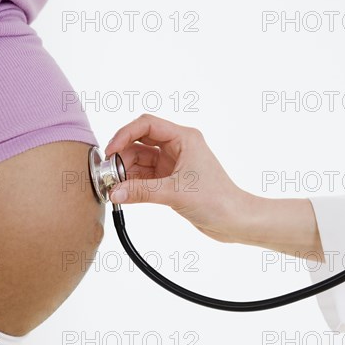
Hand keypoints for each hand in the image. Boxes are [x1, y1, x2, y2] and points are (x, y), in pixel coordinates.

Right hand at [104, 114, 254, 242]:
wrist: (235, 220)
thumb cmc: (217, 200)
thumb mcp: (175, 193)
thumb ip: (141, 192)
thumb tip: (114, 192)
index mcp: (184, 138)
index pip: (147, 124)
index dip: (124, 134)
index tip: (110, 151)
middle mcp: (178, 147)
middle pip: (140, 141)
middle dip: (122, 155)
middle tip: (109, 174)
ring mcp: (174, 163)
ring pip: (141, 160)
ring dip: (126, 171)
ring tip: (114, 186)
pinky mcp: (171, 180)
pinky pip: (145, 176)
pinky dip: (133, 183)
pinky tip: (123, 192)